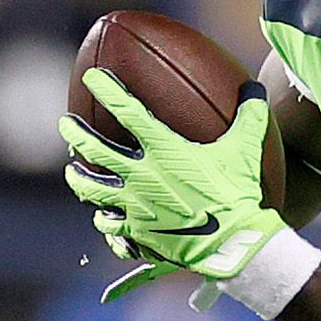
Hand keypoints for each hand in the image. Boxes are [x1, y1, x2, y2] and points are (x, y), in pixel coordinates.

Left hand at [62, 70, 278, 299]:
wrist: (231, 242)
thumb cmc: (238, 192)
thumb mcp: (245, 150)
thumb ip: (249, 116)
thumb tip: (255, 88)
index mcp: (164, 149)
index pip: (127, 111)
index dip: (107, 90)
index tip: (92, 78)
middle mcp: (141, 174)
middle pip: (95, 149)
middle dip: (76, 134)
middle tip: (66, 124)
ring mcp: (136, 205)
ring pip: (93, 189)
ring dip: (79, 178)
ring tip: (73, 172)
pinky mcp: (138, 232)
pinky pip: (111, 227)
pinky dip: (106, 221)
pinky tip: (104, 217)